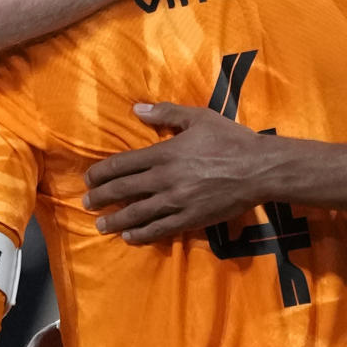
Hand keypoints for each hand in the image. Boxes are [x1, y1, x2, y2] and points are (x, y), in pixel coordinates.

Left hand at [84, 103, 280, 242]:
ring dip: (115, 219)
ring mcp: (177, 201)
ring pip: (137, 213)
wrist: (259, 169)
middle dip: (101, 197)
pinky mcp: (190, 219)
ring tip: (101, 225)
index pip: (123, 164)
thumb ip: (166, 113)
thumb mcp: (199, 117)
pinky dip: (142, 234)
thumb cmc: (231, 139)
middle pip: (124, 190)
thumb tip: (138, 109)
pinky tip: (129, 237)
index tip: (89, 179)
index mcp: (165, 153)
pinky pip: (160, 229)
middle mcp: (165, 178)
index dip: (102, 172)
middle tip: (87, 202)